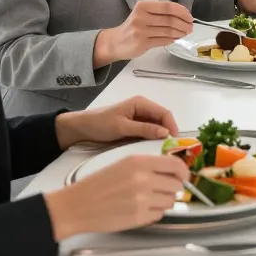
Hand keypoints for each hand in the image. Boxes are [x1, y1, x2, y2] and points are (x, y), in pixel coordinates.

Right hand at [44, 154, 189, 239]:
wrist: (77, 205)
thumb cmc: (99, 184)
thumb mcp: (125, 164)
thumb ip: (150, 165)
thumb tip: (174, 170)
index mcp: (140, 162)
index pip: (176, 165)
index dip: (183, 172)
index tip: (183, 176)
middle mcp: (143, 179)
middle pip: (177, 185)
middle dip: (173, 188)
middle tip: (162, 189)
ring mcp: (142, 199)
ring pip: (170, 201)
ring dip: (163, 201)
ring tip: (147, 199)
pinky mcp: (138, 217)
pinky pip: (159, 215)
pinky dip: (153, 213)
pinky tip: (139, 208)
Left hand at [55, 95, 179, 148]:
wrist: (80, 129)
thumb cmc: (100, 124)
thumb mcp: (121, 127)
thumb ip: (144, 129)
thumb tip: (165, 133)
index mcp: (141, 103)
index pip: (164, 113)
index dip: (172, 126)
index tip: (175, 142)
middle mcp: (143, 109)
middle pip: (162, 120)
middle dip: (168, 133)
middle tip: (171, 149)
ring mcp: (139, 118)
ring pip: (157, 128)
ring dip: (161, 138)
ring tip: (164, 152)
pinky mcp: (135, 127)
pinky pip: (149, 133)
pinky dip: (152, 140)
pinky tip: (153, 150)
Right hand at [93, 0, 193, 66]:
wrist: (115, 42)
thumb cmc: (133, 26)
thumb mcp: (143, 14)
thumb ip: (159, 13)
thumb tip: (183, 15)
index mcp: (143, 6)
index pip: (168, 7)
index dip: (182, 11)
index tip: (189, 16)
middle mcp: (141, 17)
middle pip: (170, 20)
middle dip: (184, 24)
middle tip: (190, 27)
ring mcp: (141, 31)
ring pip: (168, 31)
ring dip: (180, 32)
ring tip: (185, 33)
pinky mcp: (142, 43)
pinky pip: (163, 41)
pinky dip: (172, 39)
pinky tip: (176, 39)